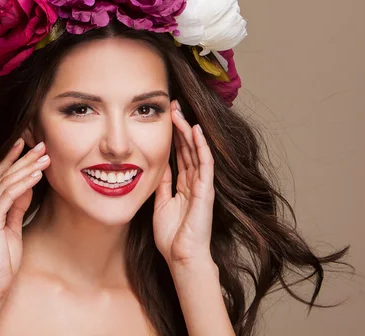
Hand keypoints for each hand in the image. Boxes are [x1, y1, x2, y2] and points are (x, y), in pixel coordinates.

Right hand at [0, 138, 49, 300]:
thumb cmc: (2, 260)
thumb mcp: (12, 227)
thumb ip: (16, 206)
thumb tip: (27, 187)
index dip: (11, 158)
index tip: (27, 143)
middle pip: (2, 174)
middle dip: (23, 157)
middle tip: (42, 144)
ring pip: (6, 181)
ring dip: (27, 167)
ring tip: (45, 157)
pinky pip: (8, 196)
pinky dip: (24, 184)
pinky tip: (37, 176)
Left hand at [153, 100, 214, 267]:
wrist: (181, 257)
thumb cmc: (172, 236)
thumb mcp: (161, 204)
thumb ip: (162, 185)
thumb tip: (158, 167)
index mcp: (184, 186)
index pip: (180, 154)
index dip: (174, 136)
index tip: (167, 118)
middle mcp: (194, 182)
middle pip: (188, 149)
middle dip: (181, 127)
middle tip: (174, 106)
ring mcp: (202, 185)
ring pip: (196, 152)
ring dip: (188, 132)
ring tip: (181, 113)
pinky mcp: (206, 190)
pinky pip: (204, 164)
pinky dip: (201, 147)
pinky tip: (196, 131)